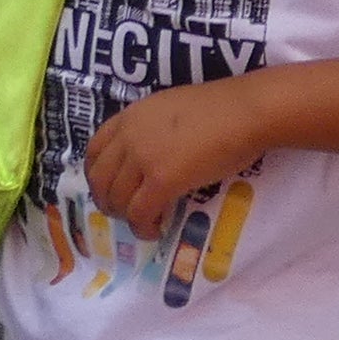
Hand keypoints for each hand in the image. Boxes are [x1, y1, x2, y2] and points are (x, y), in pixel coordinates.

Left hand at [82, 79, 267, 237]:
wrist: (244, 112)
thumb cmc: (221, 108)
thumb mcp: (170, 108)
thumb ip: (150, 128)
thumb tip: (150, 154)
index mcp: (130, 116)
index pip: (94, 149)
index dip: (95, 174)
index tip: (105, 188)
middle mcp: (129, 136)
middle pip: (100, 178)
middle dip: (106, 200)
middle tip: (120, 212)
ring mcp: (143, 158)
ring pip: (117, 198)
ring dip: (124, 216)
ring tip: (141, 223)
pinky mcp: (162, 181)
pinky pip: (139, 213)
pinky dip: (143, 227)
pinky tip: (154, 231)